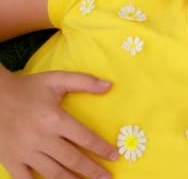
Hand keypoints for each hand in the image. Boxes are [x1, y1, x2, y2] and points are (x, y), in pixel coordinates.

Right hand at [0, 71, 117, 178]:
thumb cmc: (28, 87)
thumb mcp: (57, 79)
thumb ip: (84, 81)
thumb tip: (110, 85)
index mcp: (55, 119)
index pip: (85, 138)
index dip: (102, 149)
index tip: (115, 156)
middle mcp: (42, 138)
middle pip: (73, 159)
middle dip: (93, 170)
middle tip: (107, 177)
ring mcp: (25, 152)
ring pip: (54, 173)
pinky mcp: (11, 160)